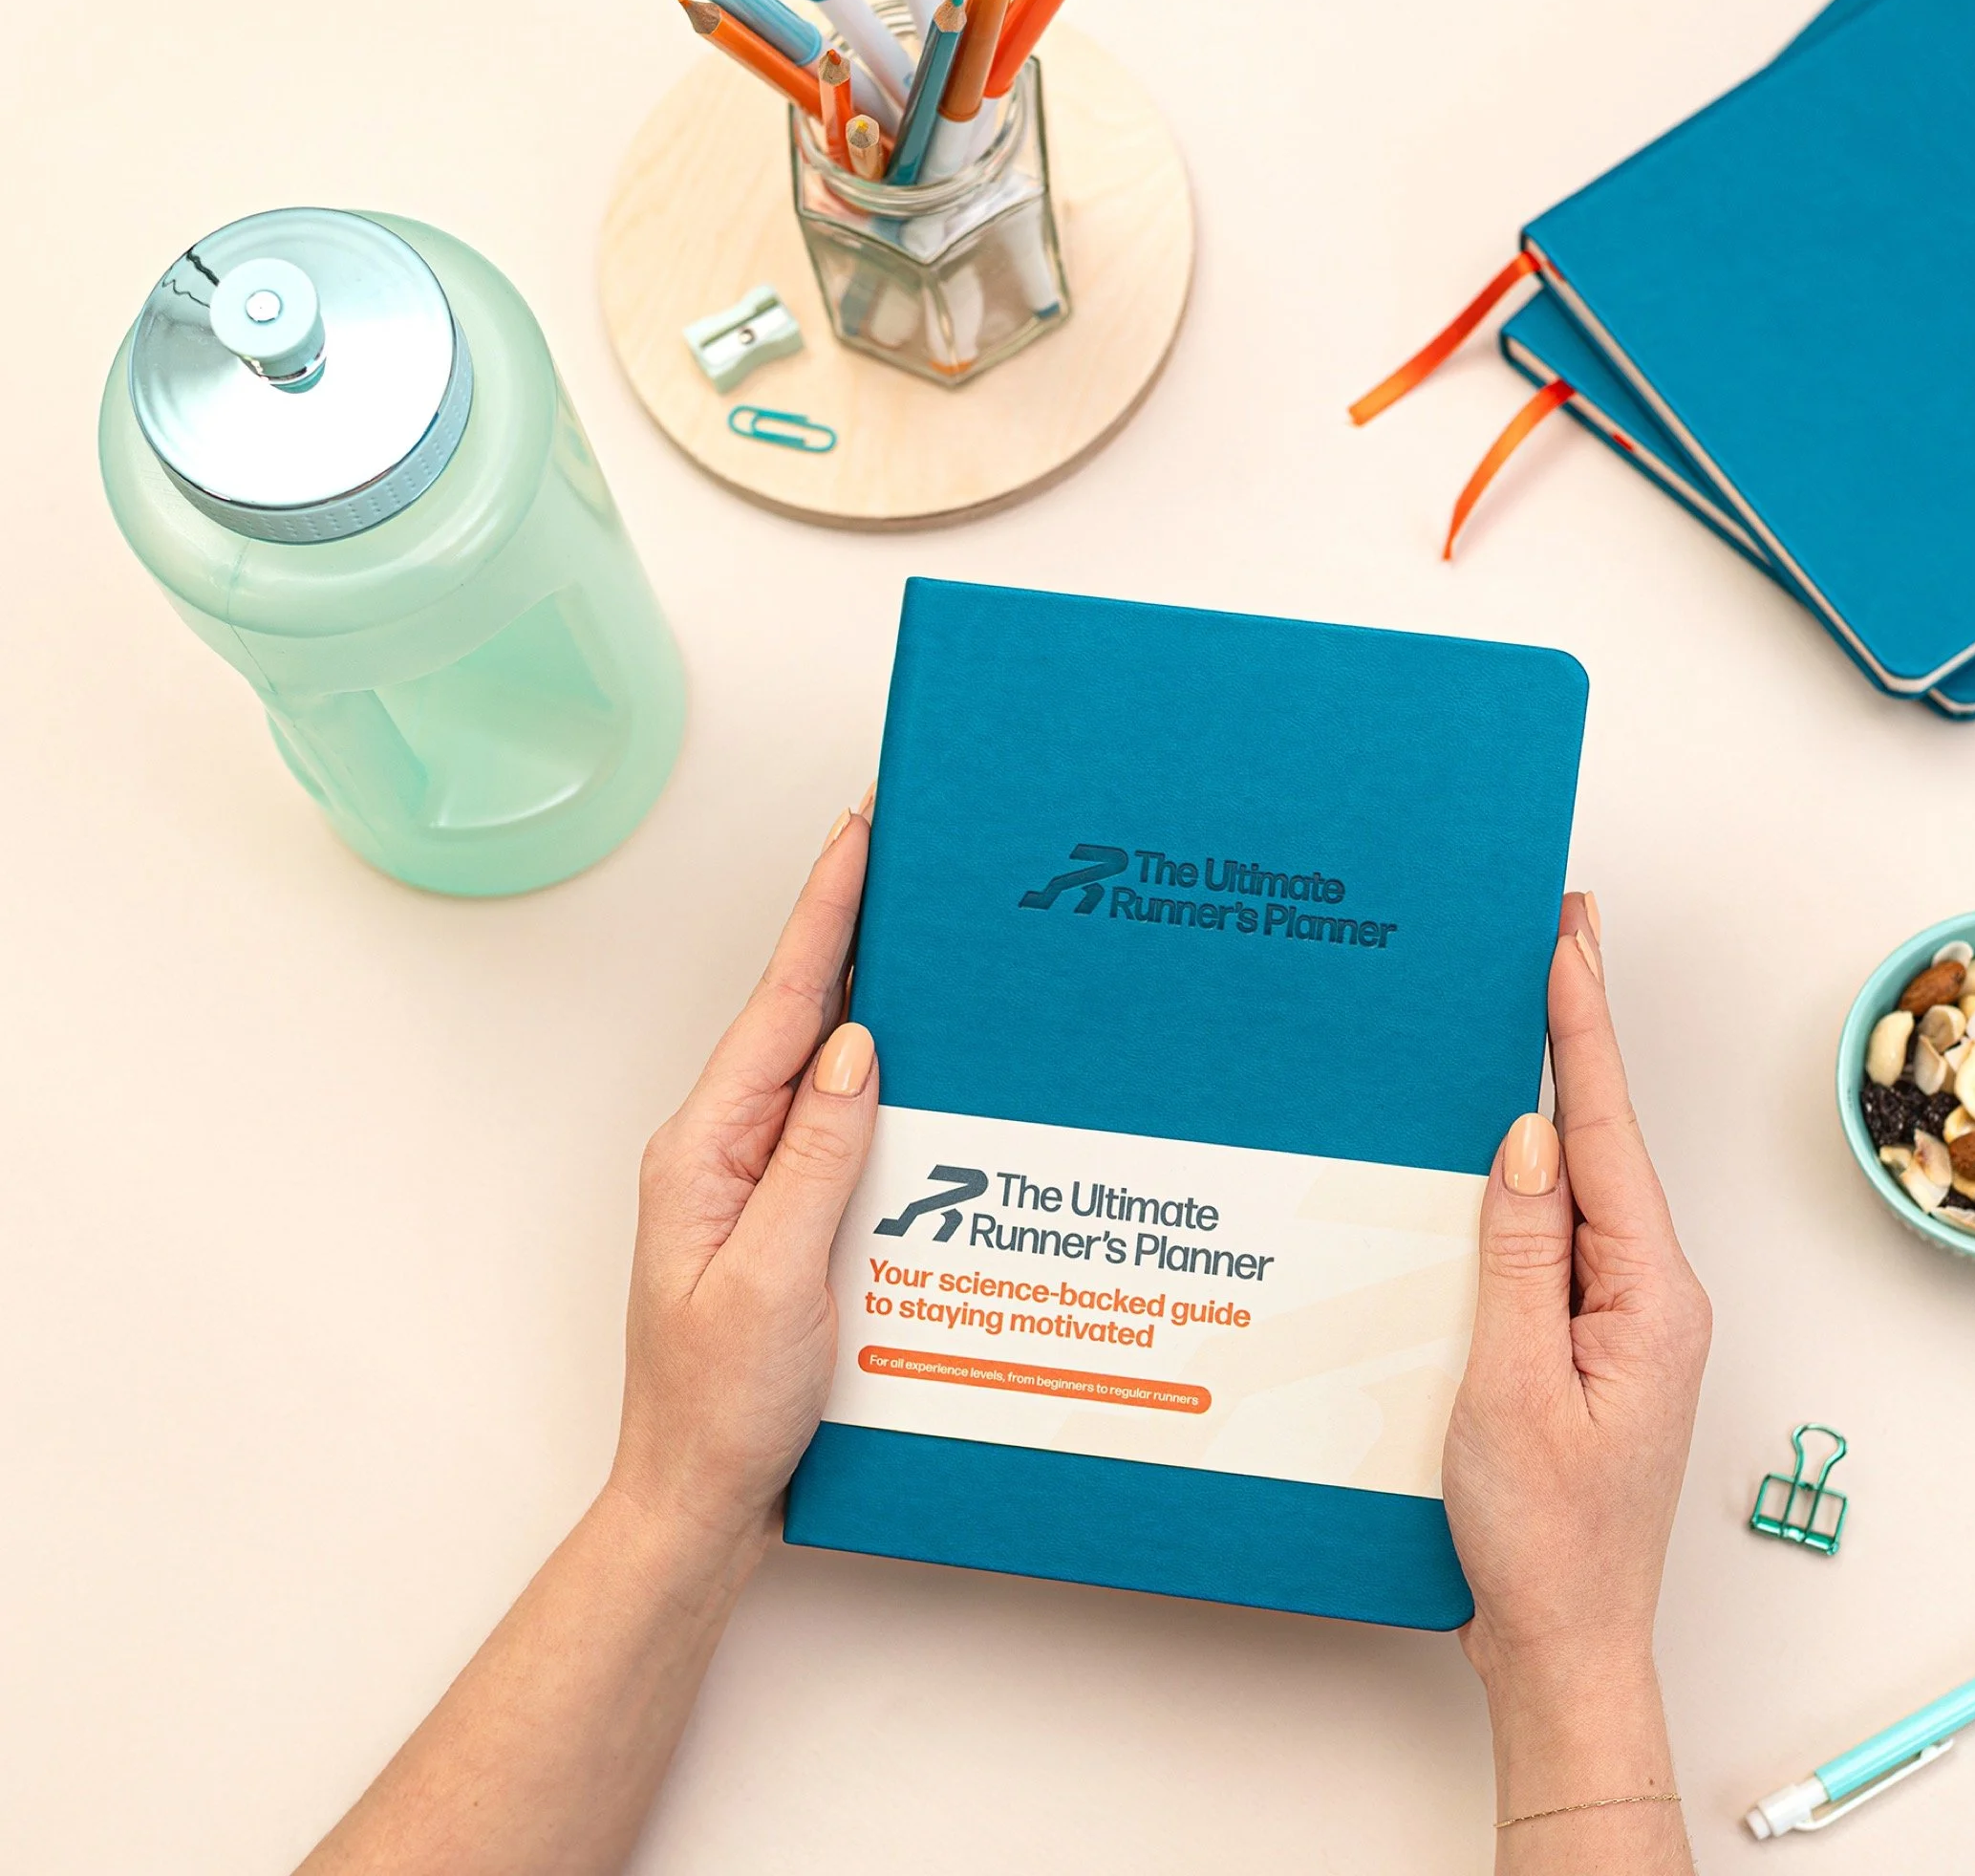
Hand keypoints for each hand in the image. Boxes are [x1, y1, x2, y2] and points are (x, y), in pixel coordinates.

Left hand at [609, 800, 880, 1545]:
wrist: (696, 1498)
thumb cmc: (720, 1407)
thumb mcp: (776, 1280)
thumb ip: (815, 1159)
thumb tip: (851, 1047)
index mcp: (706, 1150)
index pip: (780, 1007)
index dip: (825, 914)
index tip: (860, 834)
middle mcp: (721, 1150)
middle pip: (796, 1015)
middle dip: (851, 928)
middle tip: (905, 852)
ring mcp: (748, 1183)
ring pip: (817, 1066)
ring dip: (866, 995)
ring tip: (922, 929)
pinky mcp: (781, 1217)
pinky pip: (832, 1125)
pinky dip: (876, 1079)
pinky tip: (915, 1063)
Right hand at [1443, 892, 1710, 1861]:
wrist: (1567, 1645)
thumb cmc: (1544, 1540)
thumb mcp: (1513, 1388)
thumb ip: (1520, 1255)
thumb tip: (1531, 1138)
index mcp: (1649, 1295)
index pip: (1606, 1133)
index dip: (1584, 1028)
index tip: (1569, 941)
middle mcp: (1654, 1295)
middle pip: (1606, 1143)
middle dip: (1577, 1038)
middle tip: (1556, 940)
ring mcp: (1628, 1320)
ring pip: (1583, 1189)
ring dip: (1553, 1106)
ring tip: (1523, 1018)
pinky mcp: (1595, 1345)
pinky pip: (1561, 1242)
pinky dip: (1530, 1188)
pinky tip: (1498, 1161)